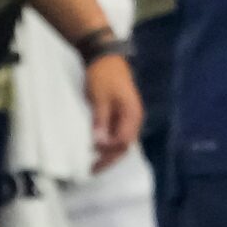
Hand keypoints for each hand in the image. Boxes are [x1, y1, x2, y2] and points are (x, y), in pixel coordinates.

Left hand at [84, 53, 142, 169]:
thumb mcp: (100, 98)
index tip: (93, 154)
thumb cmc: (104, 76)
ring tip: (93, 163)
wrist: (105, 57)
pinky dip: (108, 143)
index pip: (123, 142)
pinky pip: (117, 134)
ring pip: (122, 142)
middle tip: (92, 170)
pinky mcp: (121, 114)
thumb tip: (99, 144)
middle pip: (125, 145)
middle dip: (110, 159)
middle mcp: (134, 118)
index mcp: (132, 114)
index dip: (109, 152)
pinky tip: (97, 147)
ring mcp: (128, 116)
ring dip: (109, 153)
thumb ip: (101, 121)